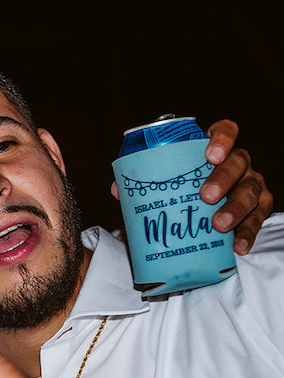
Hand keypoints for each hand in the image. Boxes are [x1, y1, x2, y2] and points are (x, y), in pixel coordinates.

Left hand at [109, 120, 270, 254]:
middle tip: (206, 196)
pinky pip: (258, 219)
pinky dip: (248, 233)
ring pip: (251, 190)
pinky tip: (237, 246)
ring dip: (236, 208)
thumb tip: (118, 189)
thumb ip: (143, 185)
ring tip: (218, 224)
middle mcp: (238, 165)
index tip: (210, 154)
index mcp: (215, 152)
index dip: (222, 139)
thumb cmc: (181, 195)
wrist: (199, 220)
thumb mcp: (164, 187)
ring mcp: (250, 185)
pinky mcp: (258, 209)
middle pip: (239, 162)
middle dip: (223, 178)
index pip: (225, 131)